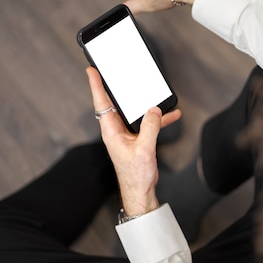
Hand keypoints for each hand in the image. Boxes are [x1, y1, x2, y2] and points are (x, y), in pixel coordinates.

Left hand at [85, 66, 181, 215]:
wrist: (141, 192)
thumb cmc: (136, 175)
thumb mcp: (144, 149)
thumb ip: (149, 127)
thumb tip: (154, 110)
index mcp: (111, 132)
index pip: (102, 103)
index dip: (96, 85)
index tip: (91, 70)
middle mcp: (117, 131)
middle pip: (116, 104)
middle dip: (119, 88)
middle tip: (117, 72)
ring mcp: (127, 134)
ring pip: (135, 112)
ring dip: (146, 104)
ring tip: (154, 92)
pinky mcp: (138, 139)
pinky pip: (147, 123)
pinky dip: (158, 119)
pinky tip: (171, 114)